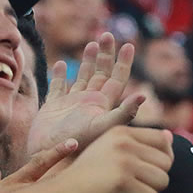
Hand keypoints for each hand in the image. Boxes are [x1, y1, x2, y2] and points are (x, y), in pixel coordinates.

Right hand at [28, 33, 142, 155]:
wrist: (49, 158)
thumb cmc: (78, 145)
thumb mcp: (104, 128)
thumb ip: (123, 113)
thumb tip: (143, 95)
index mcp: (103, 105)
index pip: (118, 80)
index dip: (124, 63)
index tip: (129, 45)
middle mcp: (89, 103)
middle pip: (101, 74)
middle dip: (106, 55)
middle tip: (109, 35)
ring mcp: (71, 104)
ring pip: (82, 77)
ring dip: (88, 61)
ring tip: (93, 44)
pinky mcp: (52, 108)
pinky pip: (57, 88)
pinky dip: (59, 76)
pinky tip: (61, 65)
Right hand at [55, 125, 172, 192]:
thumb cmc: (87, 180)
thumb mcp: (110, 153)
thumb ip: (139, 145)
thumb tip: (170, 136)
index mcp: (121, 132)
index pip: (164, 141)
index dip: (159, 161)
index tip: (140, 171)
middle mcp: (124, 143)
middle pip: (166, 163)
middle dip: (153, 179)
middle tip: (128, 185)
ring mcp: (124, 162)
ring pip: (162, 181)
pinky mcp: (124, 183)